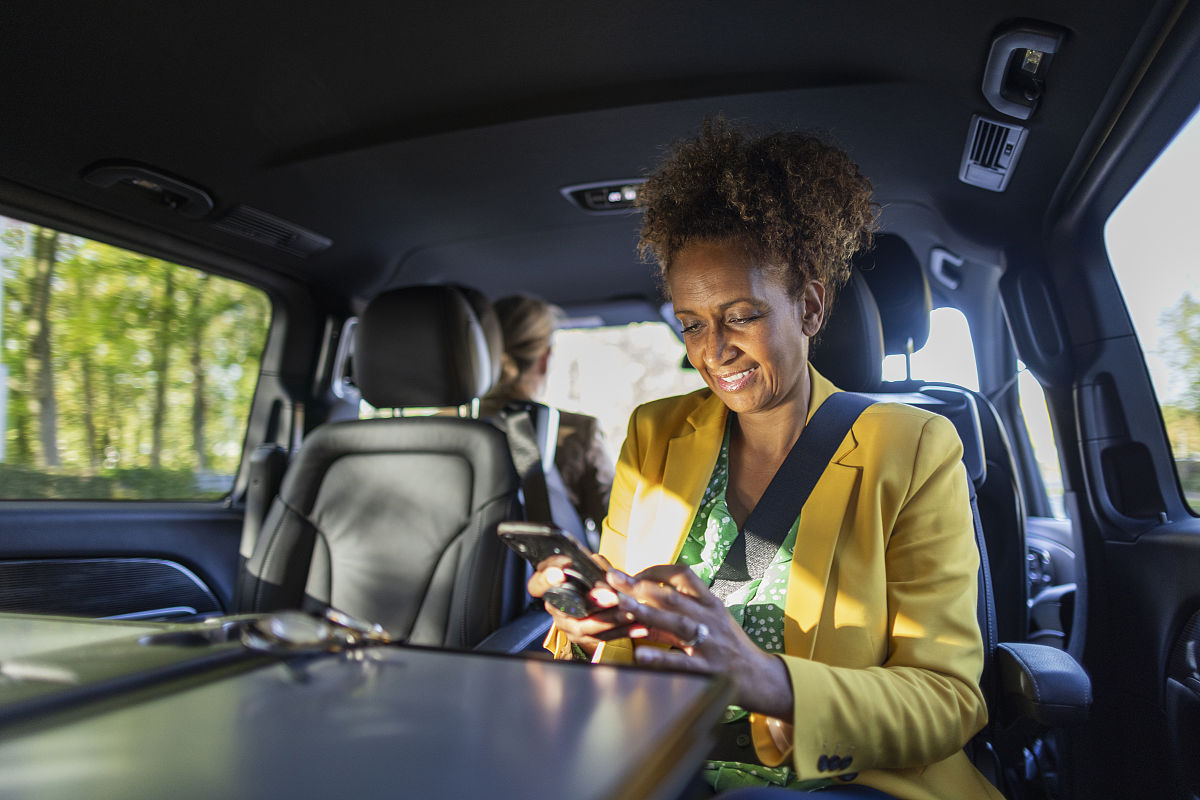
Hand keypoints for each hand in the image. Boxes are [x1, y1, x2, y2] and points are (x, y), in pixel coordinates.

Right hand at [527, 553, 640, 656]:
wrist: (597, 604)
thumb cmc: (591, 580)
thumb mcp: (591, 567)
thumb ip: (594, 565)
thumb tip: (601, 566)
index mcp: (550, 587)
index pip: (538, 584)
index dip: (547, 579)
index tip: (561, 572)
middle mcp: (555, 608)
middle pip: (568, 608)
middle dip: (592, 601)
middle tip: (611, 596)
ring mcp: (567, 626)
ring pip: (586, 626)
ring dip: (610, 618)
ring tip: (629, 611)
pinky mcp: (583, 639)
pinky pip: (603, 637)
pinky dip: (623, 631)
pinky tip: (639, 626)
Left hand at [607, 564, 793, 717]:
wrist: (761, 677)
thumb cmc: (730, 647)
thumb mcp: (711, 621)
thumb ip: (681, 610)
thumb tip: (642, 599)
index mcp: (711, 603)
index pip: (683, 575)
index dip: (654, 571)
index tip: (630, 574)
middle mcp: (710, 618)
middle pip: (673, 597)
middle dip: (640, 587)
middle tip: (612, 580)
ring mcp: (710, 643)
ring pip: (676, 623)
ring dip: (646, 612)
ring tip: (621, 605)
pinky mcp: (709, 669)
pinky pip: (682, 662)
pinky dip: (660, 657)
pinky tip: (640, 655)